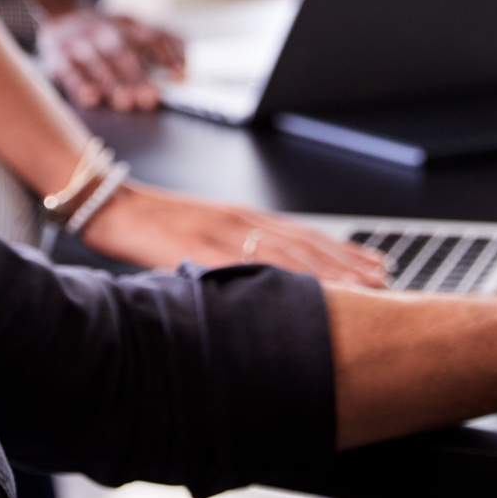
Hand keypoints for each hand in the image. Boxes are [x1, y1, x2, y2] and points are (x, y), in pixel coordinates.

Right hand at [36, 8, 184, 111]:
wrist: (62, 14)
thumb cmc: (106, 31)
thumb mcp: (134, 28)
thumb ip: (162, 46)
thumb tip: (183, 75)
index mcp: (128, 23)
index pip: (152, 34)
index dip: (169, 54)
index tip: (180, 77)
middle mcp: (104, 28)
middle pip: (122, 48)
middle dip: (136, 74)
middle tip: (149, 98)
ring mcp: (79, 41)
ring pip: (96, 60)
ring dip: (111, 82)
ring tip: (125, 102)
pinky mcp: (58, 54)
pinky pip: (67, 69)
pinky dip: (79, 84)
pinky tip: (91, 98)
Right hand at [83, 183, 388, 288]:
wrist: (109, 204)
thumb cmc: (149, 224)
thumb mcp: (197, 237)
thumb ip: (229, 253)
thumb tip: (261, 282)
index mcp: (241, 218)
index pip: (305, 236)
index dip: (344, 252)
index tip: (377, 266)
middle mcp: (240, 221)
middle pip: (307, 245)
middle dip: (350, 266)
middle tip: (387, 282)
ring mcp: (223, 232)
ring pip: (289, 254)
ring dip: (332, 273)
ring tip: (365, 288)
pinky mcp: (201, 246)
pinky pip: (249, 265)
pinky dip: (282, 278)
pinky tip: (305, 292)